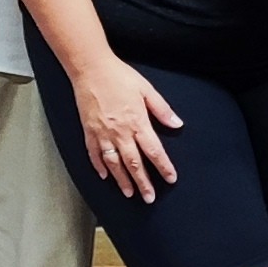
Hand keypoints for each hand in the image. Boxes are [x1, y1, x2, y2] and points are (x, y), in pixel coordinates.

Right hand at [70, 54, 182, 200]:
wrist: (91, 68)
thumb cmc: (119, 76)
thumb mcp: (146, 89)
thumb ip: (162, 109)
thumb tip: (177, 124)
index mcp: (137, 122)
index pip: (154, 151)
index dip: (163, 167)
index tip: (170, 179)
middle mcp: (120, 132)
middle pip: (134, 163)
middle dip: (143, 182)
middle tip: (149, 198)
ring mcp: (103, 134)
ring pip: (114, 164)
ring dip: (122, 180)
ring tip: (129, 193)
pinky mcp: (89, 131)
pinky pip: (94, 154)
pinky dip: (99, 167)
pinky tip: (104, 176)